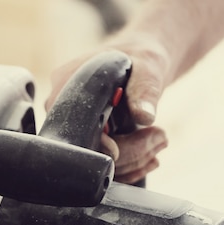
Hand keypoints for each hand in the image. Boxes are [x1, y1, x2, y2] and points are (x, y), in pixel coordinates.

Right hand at [46, 36, 170, 183]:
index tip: (127, 142)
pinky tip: (150, 155)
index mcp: (66, 86)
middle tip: (161, 137)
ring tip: (160, 140)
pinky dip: (130, 166)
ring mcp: (73, 128)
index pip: (75, 128)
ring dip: (135, 159)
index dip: (101, 143)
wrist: (141, 65)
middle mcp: (61, 110)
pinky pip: (103, 166)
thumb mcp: (147, 68)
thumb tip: (144, 116)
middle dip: (130, 151)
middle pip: (87, 149)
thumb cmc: (141, 58)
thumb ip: (144, 90)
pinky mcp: (87, 141)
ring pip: (97, 162)